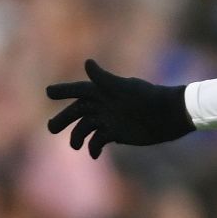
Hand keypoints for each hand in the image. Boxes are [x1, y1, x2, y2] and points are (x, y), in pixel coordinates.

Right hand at [46, 59, 192, 157]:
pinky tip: (93, 155)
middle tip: (51, 128)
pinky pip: (98, 141)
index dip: (64, 90)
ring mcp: (109, 119)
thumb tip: (87, 63)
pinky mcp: (116, 133)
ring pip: (85, 128)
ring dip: (77, 137)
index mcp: (103, 91)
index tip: (48, 92)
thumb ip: (104, 78)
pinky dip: (93, 148)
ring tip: (75, 146)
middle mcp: (104, 105)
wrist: (169, 115)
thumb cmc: (148, 98)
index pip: (79, 90)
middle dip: (64, 119)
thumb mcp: (125, 88)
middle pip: (77, 111)